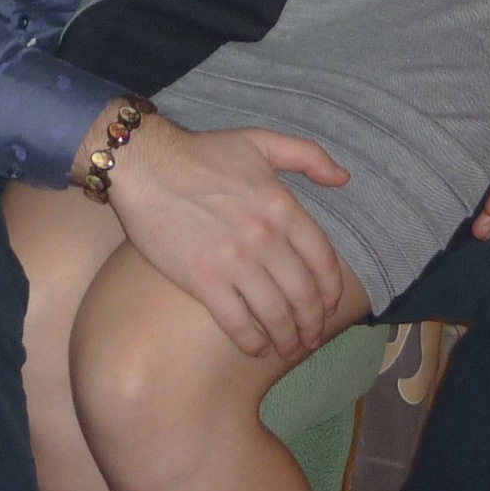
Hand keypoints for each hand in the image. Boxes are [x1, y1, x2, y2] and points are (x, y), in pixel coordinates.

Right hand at [108, 118, 348, 359]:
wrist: (146, 165)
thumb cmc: (202, 153)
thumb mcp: (260, 141)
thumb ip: (307, 154)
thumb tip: (343, 178)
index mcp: (281, 204)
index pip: (322, 259)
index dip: (330, 290)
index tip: (328, 306)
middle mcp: (264, 236)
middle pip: (302, 294)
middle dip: (312, 323)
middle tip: (312, 338)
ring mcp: (234, 260)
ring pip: (275, 314)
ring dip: (288, 339)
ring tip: (289, 349)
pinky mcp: (202, 279)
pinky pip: (237, 323)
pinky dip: (252, 343)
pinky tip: (256, 348)